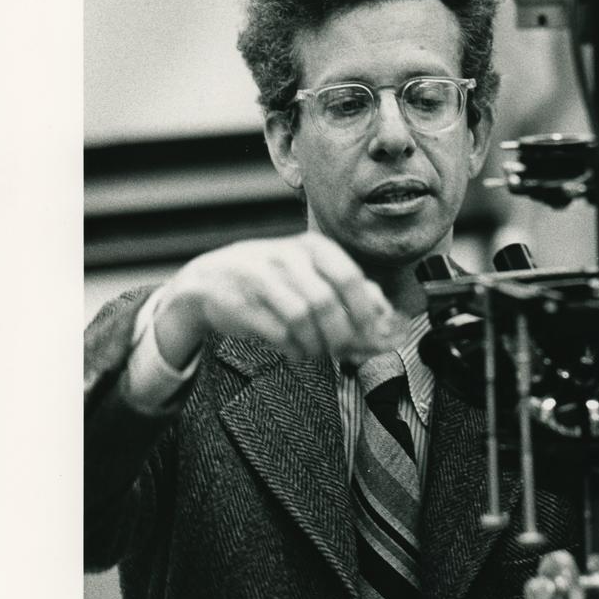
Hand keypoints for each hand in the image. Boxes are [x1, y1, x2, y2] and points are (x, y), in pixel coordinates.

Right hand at [153, 232, 408, 368]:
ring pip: (303, 320)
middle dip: (341, 335)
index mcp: (313, 247)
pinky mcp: (243, 304)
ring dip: (317, 345)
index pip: (351, 278)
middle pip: (328, 302)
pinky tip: (296, 351)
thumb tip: (388, 317)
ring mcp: (262, 279)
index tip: (370, 334)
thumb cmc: (272, 280)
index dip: (366, 311)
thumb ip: (351, 291)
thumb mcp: (312, 274)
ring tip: (317, 351)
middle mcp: (288, 257)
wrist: (210, 280)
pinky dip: (296, 350)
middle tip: (344, 351)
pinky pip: (281, 335)